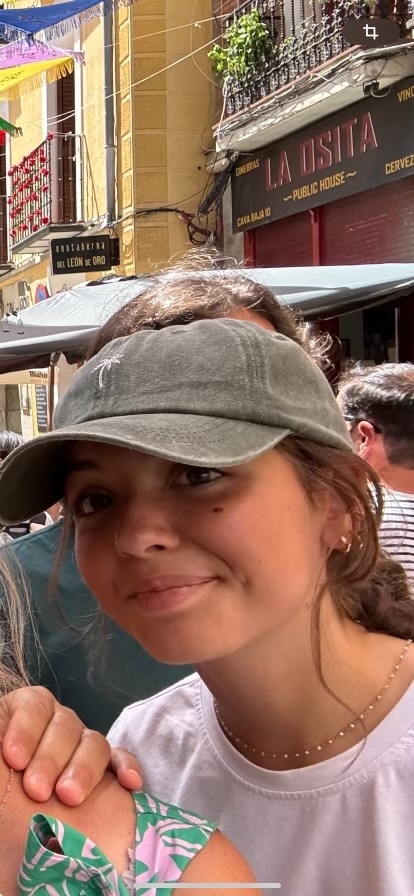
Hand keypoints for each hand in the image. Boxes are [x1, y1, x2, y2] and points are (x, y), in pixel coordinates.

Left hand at [0, 687, 142, 804]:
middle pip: (66, 723)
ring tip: (70, 797)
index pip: (34, 704)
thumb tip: (2, 733)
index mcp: (20, 720)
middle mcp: (52, 730)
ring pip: (95, 743)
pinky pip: (120, 761)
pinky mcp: (105, 776)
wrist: (12, 847)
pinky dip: (126, 768)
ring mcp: (80, 751)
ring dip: (84, 769)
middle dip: (51, 758)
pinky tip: (129, 783)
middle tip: (37, 791)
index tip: (14, 759)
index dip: (26, 728)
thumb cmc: (0, 804)